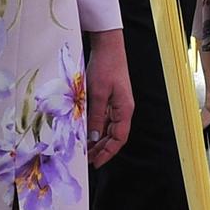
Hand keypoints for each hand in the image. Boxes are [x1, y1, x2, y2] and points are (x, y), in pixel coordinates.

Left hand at [83, 29, 133, 167]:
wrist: (108, 46)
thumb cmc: (105, 67)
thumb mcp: (97, 93)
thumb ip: (96, 116)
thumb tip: (94, 137)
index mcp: (124, 110)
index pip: (118, 139)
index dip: (108, 153)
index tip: (96, 163)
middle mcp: (123, 110)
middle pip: (114, 136)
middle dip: (102, 149)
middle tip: (87, 159)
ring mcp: (117, 104)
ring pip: (108, 129)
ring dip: (98, 140)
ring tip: (85, 149)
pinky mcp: (110, 98)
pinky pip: (104, 119)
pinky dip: (96, 127)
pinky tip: (86, 131)